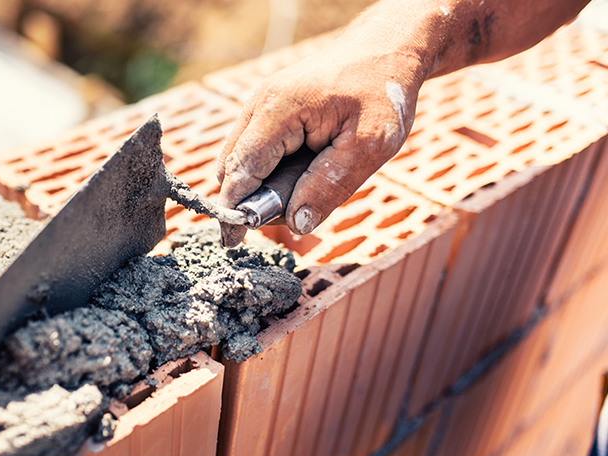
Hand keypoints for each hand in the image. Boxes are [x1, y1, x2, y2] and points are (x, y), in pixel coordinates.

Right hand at [216, 38, 424, 244]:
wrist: (388, 49)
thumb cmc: (383, 92)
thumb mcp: (370, 144)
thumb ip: (331, 185)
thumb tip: (297, 223)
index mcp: (279, 110)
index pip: (242, 168)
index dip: (236, 208)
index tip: (233, 241)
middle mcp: (260, 104)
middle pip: (232, 166)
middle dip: (250, 198)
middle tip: (288, 215)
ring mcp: (262, 104)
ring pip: (240, 159)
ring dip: (261, 184)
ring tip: (303, 191)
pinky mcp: (269, 110)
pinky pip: (255, 149)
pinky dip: (269, 170)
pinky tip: (302, 173)